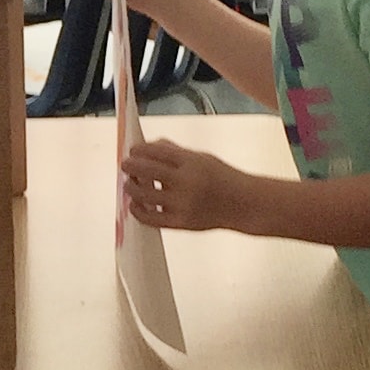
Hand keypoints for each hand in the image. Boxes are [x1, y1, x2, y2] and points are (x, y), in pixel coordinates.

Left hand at [122, 140, 247, 230]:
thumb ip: (176, 152)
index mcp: (192, 162)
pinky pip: (151, 218)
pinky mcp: (181, 223)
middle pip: (146, 171)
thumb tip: (149, 146)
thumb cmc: (223, 178)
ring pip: (144, 195)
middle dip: (130, 166)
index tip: (133, 150)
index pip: (157, 151)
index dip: (140, 149)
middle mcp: (186, 182)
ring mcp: (183, 204)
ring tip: (129, 183)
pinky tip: (135, 205)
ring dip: (131, 187)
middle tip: (125, 165)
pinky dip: (138, 211)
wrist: (244, 205)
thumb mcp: (203, 158)